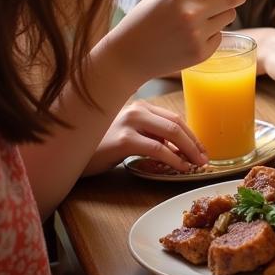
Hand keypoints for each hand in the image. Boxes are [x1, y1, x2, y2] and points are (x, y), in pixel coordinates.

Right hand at [83, 101, 207, 175]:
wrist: (70, 154)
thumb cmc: (100, 147)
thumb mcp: (129, 136)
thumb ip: (151, 136)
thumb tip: (179, 148)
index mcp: (139, 106)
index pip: (173, 118)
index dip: (191, 135)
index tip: (202, 149)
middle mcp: (135, 109)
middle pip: (176, 124)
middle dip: (194, 142)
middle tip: (205, 158)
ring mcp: (129, 122)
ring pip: (170, 133)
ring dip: (189, 150)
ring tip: (198, 163)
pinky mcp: (123, 139)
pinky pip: (157, 149)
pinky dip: (174, 159)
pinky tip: (182, 167)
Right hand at [110, 0, 258, 81]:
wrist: (127, 56)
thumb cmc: (145, 20)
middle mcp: (190, 12)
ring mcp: (196, 34)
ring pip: (229, 16)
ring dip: (224, 12)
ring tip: (202, 16)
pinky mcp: (201, 52)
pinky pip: (220, 35)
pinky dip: (213, 32)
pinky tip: (192, 36)